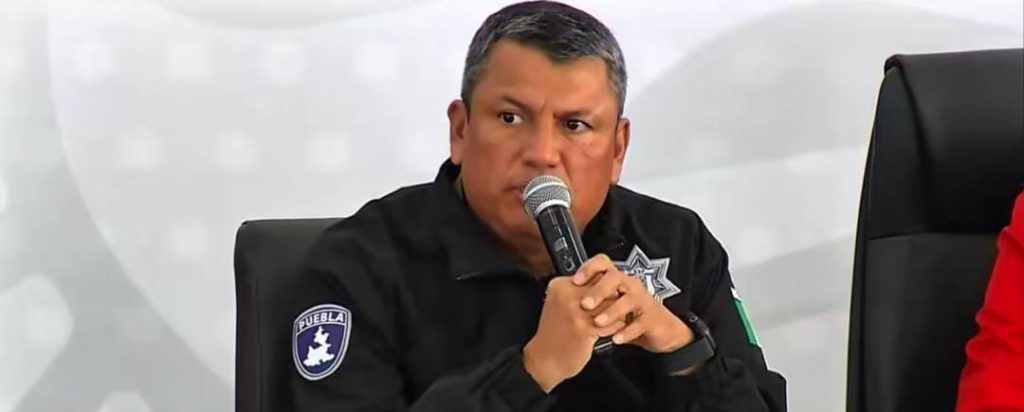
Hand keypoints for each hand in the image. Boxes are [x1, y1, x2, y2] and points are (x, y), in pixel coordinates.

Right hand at [523, 276, 627, 392]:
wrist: (545, 359)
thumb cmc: (555, 333)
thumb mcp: (560, 302)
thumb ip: (578, 290)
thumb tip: (605, 282)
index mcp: (559, 286)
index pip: (593, 273)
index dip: (603, 284)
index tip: (604, 293)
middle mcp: (566, 296)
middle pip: (604, 287)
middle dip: (612, 297)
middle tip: (612, 306)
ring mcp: (575, 312)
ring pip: (611, 303)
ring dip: (616, 312)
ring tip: (612, 318)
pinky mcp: (584, 329)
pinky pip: (611, 322)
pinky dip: (615, 326)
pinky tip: (610, 330)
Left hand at [573, 254, 694, 353]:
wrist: (656, 330)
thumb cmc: (626, 315)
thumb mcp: (604, 305)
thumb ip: (587, 298)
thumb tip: (559, 295)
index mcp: (615, 279)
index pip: (602, 263)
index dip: (588, 269)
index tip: (575, 281)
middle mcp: (629, 285)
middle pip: (615, 277)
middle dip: (599, 290)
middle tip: (585, 304)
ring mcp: (642, 300)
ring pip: (629, 298)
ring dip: (612, 311)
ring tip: (598, 322)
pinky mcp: (652, 317)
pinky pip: (640, 322)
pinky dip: (628, 331)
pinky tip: (616, 339)